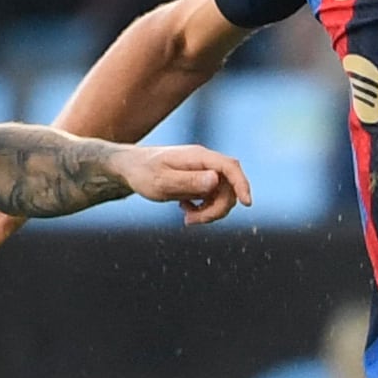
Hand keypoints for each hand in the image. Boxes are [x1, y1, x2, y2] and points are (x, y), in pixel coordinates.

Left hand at [107, 142, 251, 223]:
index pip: (230, 167)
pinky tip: (184, 209)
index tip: (247, 204)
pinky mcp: (201, 182)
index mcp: (199, 157)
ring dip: (209, 212)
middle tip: (191, 221)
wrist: (130, 168)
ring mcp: (204, 172)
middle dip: (217, 209)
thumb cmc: (143, 173)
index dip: (242, 184)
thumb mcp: (162, 181)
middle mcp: (206, 162)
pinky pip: (213, 198)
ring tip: (186, 218)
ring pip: (223, 196)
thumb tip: (216, 180)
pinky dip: (203, 209)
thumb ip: (188, 181)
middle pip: (229, 187)